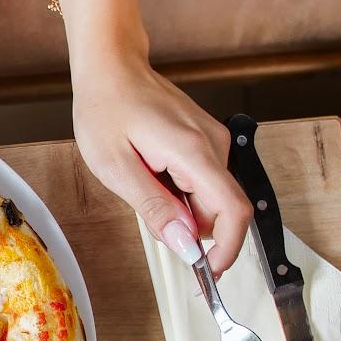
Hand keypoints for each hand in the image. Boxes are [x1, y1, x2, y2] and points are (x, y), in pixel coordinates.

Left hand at [71, 49, 251, 273]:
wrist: (111, 67)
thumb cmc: (106, 109)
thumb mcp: (116, 168)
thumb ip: (155, 208)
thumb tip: (186, 246)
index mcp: (194, 152)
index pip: (234, 212)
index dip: (225, 250)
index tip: (205, 273)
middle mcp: (214, 145)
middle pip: (219, 210)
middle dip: (187, 226)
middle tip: (145, 211)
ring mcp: (213, 141)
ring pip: (208, 198)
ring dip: (179, 206)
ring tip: (142, 180)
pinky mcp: (206, 141)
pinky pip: (201, 181)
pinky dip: (178, 190)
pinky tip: (151, 172)